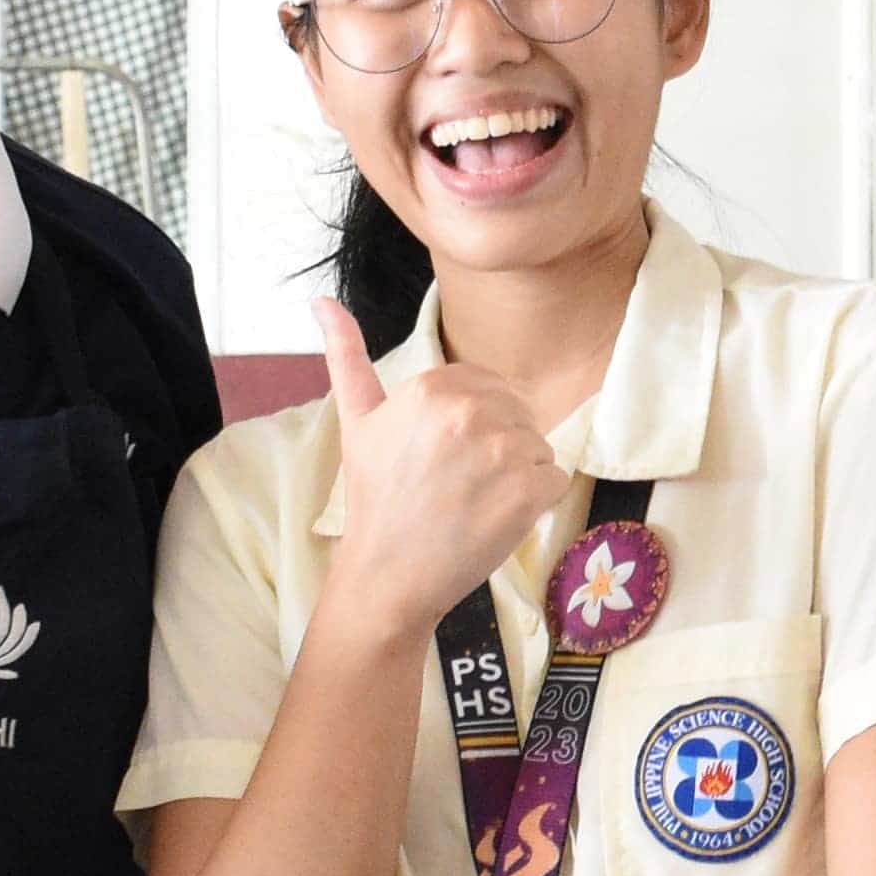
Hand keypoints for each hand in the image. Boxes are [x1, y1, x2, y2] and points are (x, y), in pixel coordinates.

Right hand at [312, 299, 568, 639]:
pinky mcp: (530, 490)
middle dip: (498, 447)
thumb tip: (320, 300)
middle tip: (459, 485)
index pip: (489, 387)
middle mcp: (470, 411)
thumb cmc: (375, 499)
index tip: (447, 458)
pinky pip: (555, 479)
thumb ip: (345, 354)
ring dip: (517, 476)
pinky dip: (536, 502)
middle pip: (518, 414)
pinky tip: (496, 518)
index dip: (476, 425)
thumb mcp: (356, 420)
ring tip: (474, 502)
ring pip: (538, 447)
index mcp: (432, 387)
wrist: (387, 574)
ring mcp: (503, 451)